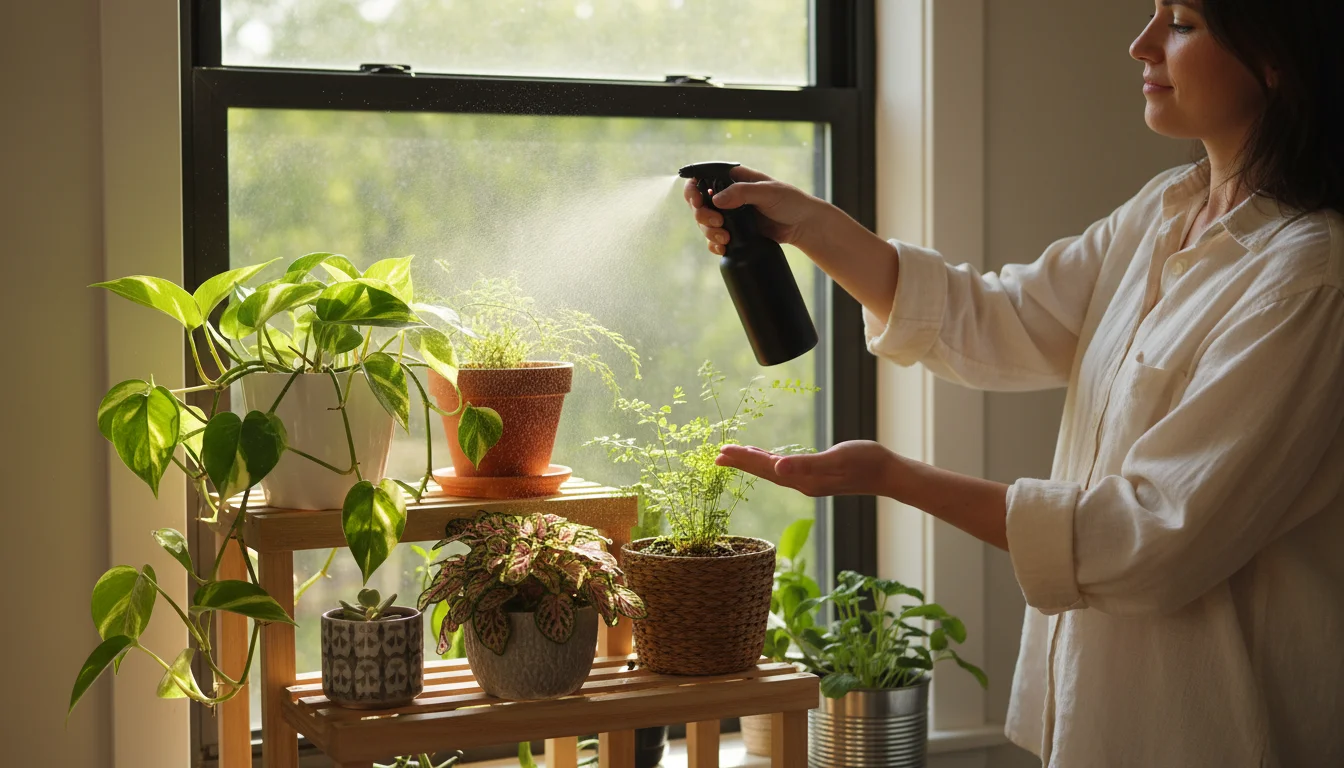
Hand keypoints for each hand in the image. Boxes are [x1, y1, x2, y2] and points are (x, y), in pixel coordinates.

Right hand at [683, 165, 829, 255]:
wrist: (803, 225)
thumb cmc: (790, 201)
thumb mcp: (768, 192)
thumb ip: (742, 193)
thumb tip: (716, 200)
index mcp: (734, 179)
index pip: (702, 178)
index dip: (693, 189)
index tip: (698, 201)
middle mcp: (728, 196)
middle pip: (699, 204)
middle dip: (703, 216)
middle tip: (718, 222)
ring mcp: (730, 215)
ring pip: (705, 223)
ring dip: (709, 232)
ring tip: (725, 238)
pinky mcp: (735, 232)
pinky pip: (715, 240)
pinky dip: (714, 245)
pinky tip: (722, 248)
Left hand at [715, 441, 900, 497]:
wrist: (888, 474)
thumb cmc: (866, 462)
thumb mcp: (836, 459)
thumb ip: (807, 465)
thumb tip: (778, 468)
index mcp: (803, 480)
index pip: (765, 468)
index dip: (743, 459)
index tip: (721, 452)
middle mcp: (803, 484)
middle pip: (765, 472)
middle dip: (741, 463)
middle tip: (717, 455)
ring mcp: (810, 482)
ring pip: (774, 472)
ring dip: (754, 463)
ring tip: (735, 456)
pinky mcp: (817, 477)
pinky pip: (786, 470)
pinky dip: (772, 463)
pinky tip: (770, 460)